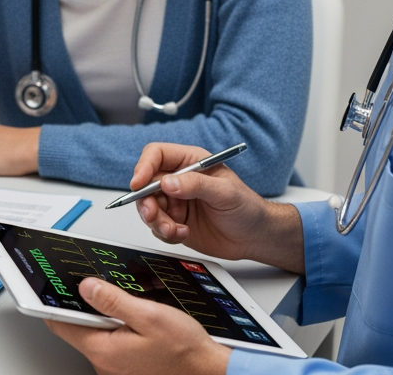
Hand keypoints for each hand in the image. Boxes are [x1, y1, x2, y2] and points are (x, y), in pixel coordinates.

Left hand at [46, 277, 229, 374]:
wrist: (209, 370)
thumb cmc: (185, 349)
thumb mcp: (149, 315)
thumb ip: (114, 301)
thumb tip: (87, 286)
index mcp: (103, 349)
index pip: (60, 323)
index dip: (52, 300)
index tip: (47, 283)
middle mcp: (104, 361)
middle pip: (76, 326)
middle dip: (81, 303)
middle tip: (93, 284)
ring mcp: (114, 365)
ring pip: (94, 331)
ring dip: (100, 313)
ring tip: (120, 300)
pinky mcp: (125, 364)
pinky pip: (109, 340)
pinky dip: (113, 324)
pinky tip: (130, 315)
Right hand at [130, 143, 303, 272]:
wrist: (254, 237)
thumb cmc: (247, 208)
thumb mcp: (225, 193)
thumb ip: (196, 185)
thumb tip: (168, 183)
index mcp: (191, 162)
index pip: (156, 155)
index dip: (144, 166)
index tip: (138, 184)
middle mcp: (179, 180)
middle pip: (146, 184)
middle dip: (146, 202)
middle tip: (153, 215)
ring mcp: (175, 201)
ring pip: (148, 207)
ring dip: (156, 221)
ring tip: (174, 229)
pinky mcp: (174, 221)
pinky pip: (156, 226)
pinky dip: (165, 233)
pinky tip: (184, 233)